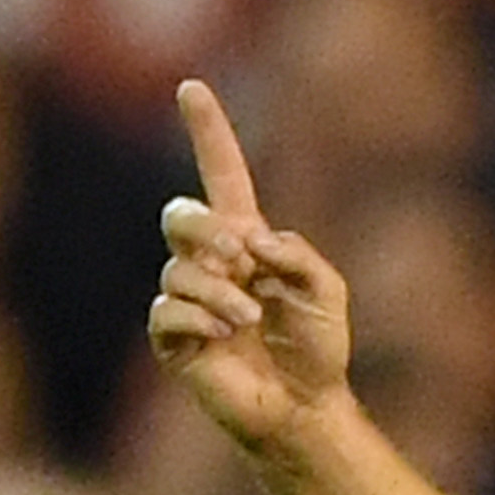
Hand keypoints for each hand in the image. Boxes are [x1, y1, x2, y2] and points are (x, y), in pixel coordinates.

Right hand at [147, 79, 352, 453]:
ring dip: (218, 290)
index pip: (222, 175)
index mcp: (247, 240)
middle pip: (180, 216)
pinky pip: (166, 310)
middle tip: (240, 257)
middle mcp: (211, 263)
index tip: (191, 87)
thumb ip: (298, 254)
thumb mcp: (328, 290)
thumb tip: (251, 241)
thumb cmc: (318, 349)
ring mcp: (188, 300)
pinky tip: (225, 335)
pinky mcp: (174, 339)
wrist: (304, 407)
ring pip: (178, 269)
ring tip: (249, 320)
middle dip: (205, 230)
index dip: (208, 132)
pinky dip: (198, 317)